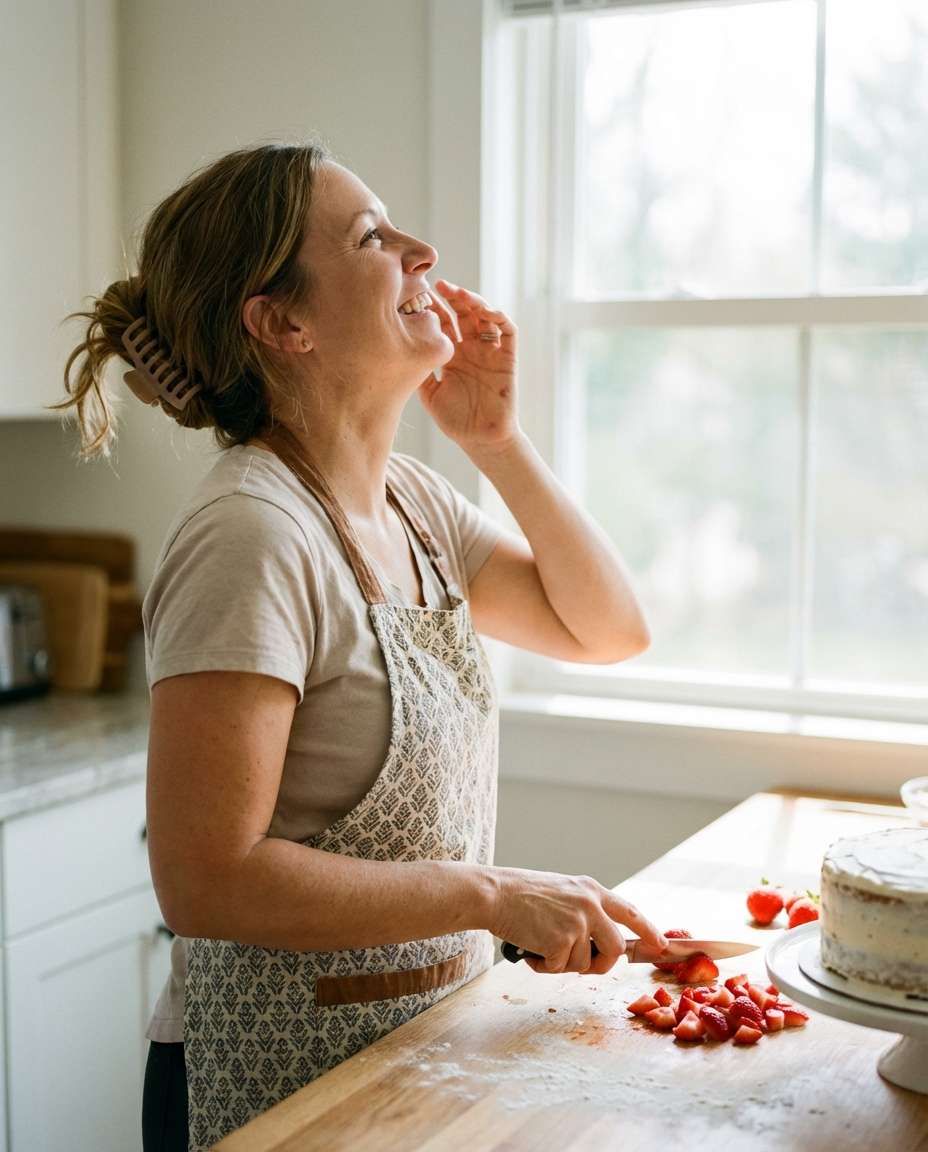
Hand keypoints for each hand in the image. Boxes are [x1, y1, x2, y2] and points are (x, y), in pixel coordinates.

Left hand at [419, 280, 520, 455]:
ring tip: (459, 294)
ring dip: (473, 301)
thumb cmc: (456, 421)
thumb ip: (419, 371)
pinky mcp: (507, 358)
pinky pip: (507, 331)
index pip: (443, 323)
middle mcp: (471, 348)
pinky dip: (499, 317)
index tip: (417, 295)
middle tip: (436, 285)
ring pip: (484, 316)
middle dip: (451, 297)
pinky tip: (485, 311)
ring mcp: (490, 351)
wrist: (482, 440)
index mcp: (452, 354)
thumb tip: (398, 349)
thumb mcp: (429, 394)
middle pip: (462, 313)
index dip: (432, 307)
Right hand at [488, 867, 667, 976]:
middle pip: (616, 948)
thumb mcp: (563, 892)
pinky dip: (544, 966)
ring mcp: (578, 923)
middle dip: (602, 964)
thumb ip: (585, 910)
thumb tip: (601, 943)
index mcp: (591, 890)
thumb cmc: (522, 895)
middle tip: (581, 964)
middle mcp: (590, 904)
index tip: (661, 945)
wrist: (495, 894)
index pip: (630, 912)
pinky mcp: (561, 940)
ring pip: (585, 963)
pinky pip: (559, 968)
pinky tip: (531, 950)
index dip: (648, 930)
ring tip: (541, 945)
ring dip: (563, 964)